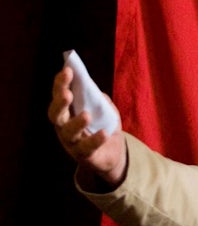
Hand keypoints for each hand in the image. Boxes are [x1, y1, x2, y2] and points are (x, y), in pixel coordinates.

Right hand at [48, 66, 126, 187]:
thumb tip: (90, 85)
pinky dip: (95, 140)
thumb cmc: (103, 125)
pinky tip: (104, 133)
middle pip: (56, 115)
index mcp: (67, 112)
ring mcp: (72, 143)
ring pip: (68, 133)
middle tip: (66, 93)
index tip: (67, 70)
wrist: (113, 153)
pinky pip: (87, 148)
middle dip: (60, 103)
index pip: (59, 96)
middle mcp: (64, 127)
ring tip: (86, 115)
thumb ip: (97, 97)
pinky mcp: (85, 156)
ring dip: (76, 123)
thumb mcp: (103, 108)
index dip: (61, 83)